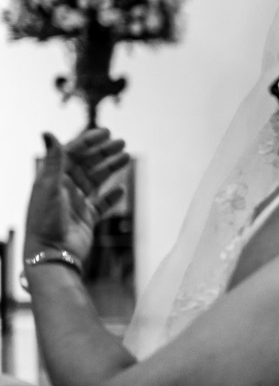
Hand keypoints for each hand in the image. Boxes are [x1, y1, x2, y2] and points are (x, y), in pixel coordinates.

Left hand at [25, 131, 125, 260]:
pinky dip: (112, 196)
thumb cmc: (45, 220)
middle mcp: (64, 188)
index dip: (89, 141)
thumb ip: (53, 160)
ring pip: (96, 181)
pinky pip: (102, 204)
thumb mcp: (49, 187)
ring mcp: (76, 203)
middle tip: (122, 143)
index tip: (106, 132)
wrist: (52, 253)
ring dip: (111, 169)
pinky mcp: (87, 218)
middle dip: (104, 153)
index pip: (72, 153)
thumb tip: (47, 132)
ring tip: (126, 158)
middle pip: (87, 165)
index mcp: (52, 178)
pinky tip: (121, 189)